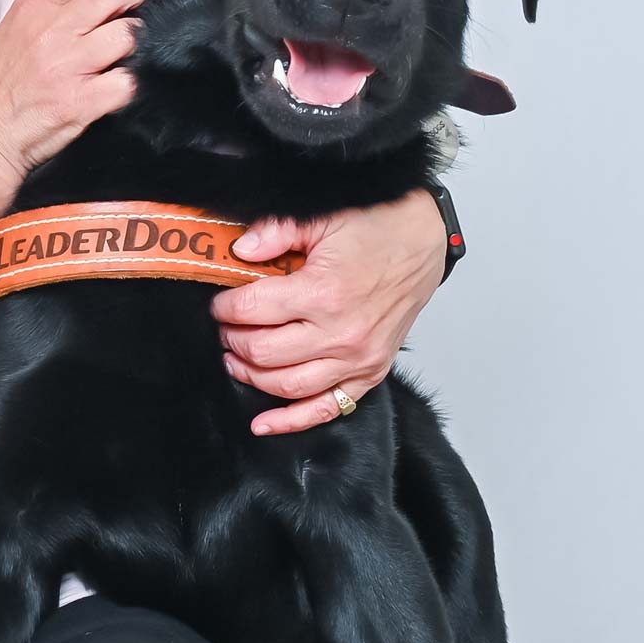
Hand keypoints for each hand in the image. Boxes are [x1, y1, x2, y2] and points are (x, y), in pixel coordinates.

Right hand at [0, 0, 162, 200]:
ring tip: (124, 47)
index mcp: (36, 5)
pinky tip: (116, 85)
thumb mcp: (19, 25)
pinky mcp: (78, 102)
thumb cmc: (3, 80)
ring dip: (136, 39)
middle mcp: (51, 30)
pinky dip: (129, 83)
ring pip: (128, 34)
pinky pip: (126, 82)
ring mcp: (66, 66)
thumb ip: (60, 2)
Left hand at [211, 188, 447, 434]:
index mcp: (324, 293)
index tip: (219, 304)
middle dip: (233, 341)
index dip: (225, 308)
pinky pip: (326, 408)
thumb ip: (276, 232)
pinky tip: (264, 423)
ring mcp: (358, 359)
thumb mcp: (321, 218)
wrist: (424, 241)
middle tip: (225, 329)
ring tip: (236, 360)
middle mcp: (341, 334)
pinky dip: (292, 421)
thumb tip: (240, 251)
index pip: (252, 310)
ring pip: (287, 385)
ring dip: (252, 376)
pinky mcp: (370, 373)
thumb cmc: (377, 228)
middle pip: (264, 353)